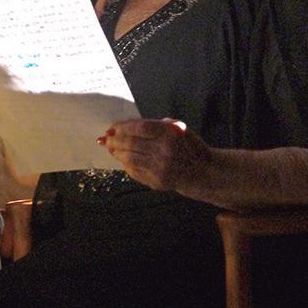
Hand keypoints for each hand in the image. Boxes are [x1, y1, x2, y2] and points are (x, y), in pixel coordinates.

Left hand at [97, 118, 211, 192]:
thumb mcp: (179, 128)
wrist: (202, 172)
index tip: (112, 126)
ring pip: (130, 158)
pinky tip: (121, 158)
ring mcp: (159, 168)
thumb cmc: (190, 146)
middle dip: (115, 140)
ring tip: (110, 147)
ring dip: (117, 152)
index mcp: (170, 134)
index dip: (123, 127)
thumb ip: (157, 125)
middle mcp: (164, 152)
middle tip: (105, 137)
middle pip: (131, 143)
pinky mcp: (155, 181)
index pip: (140, 128)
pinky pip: (134, 171)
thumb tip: (130, 125)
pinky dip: (125, 163)